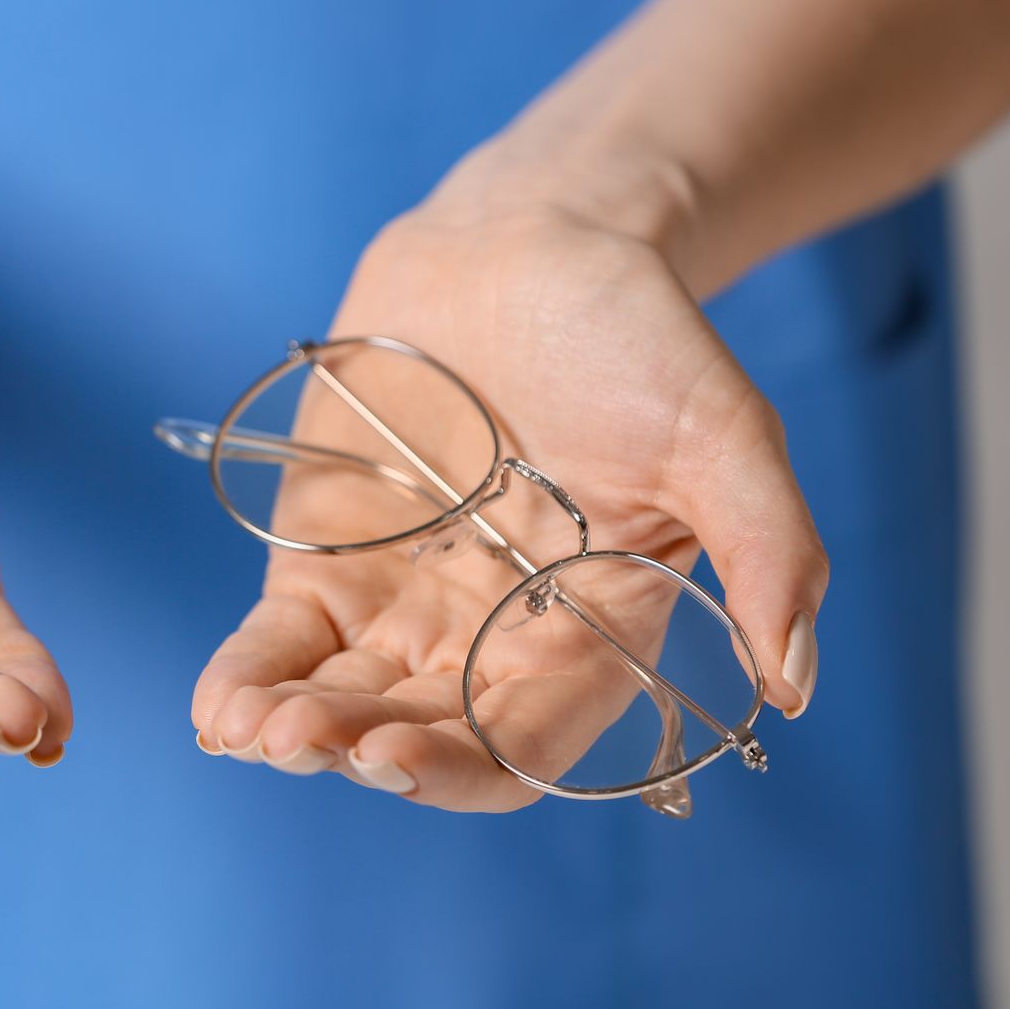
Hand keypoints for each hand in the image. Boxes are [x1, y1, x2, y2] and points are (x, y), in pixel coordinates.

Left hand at [192, 149, 827, 810]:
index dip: (458, 767)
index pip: (518, 746)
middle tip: (298, 737)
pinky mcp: (324, 554)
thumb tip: (794, 687)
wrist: (527, 241)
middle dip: (354, 746)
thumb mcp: (722, 431)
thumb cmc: (638, 333)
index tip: (394, 757)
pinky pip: (282, 638)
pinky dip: (247, 676)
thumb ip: (767, 550)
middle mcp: (488, 639)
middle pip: (414, 731)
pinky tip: (215, 708)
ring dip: (291, 726)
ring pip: (339, 696)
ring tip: (246, 728)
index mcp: (585, 636)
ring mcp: (400, 602)